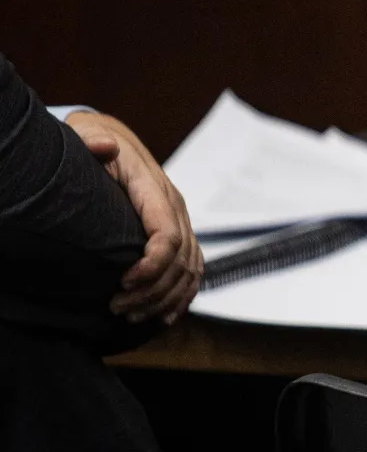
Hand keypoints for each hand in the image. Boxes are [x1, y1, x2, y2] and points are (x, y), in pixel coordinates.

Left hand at [65, 111, 202, 323]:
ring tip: (131, 316)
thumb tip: (106, 147)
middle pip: (181, 260)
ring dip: (164, 298)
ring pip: (190, 269)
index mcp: (155, 190)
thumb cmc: (94, 142)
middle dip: (151, 291)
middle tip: (116, 308)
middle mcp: (175, 208)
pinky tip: (163, 315)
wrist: (114, 141)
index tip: (121, 283)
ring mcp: (181, 221)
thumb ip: (93, 142)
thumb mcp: (87, 136)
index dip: (151, 265)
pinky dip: (183, 295)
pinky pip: (193, 268)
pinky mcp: (180, 233)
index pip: (168, 235)